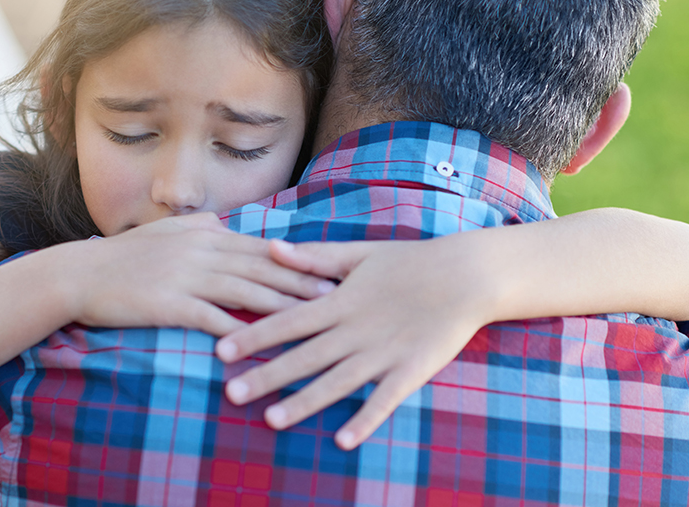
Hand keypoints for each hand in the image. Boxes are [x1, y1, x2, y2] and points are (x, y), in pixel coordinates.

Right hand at [60, 213, 338, 336]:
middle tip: (341, 296)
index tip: (332, 270)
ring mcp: (185, 276)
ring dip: (283, 307)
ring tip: (314, 321)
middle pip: (263, 267)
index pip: (262, 247)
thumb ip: (201, 227)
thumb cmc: (123, 257)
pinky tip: (262, 347)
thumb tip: (228, 225)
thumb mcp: (166, 230)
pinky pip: (212, 319)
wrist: (79, 275)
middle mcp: (201, 251)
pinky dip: (239, 333)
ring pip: (245, 292)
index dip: (299, 259)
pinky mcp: (169, 304)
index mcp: (205, 235)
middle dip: (304, 282)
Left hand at [215, 238, 490, 449]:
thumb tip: (273, 248)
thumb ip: (315, 257)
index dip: (254, 337)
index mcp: (340, 301)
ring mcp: (383, 352)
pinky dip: (365, 420)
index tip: (222, 351)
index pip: (287, 321)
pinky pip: (385, 400)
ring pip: (336, 382)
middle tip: (231, 394)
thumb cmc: (408, 261)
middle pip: (304, 357)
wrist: (466, 275)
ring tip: (272, 420)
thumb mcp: (358, 254)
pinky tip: (342, 441)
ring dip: (304, 403)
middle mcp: (356, 329)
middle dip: (266, 376)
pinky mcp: (412, 370)